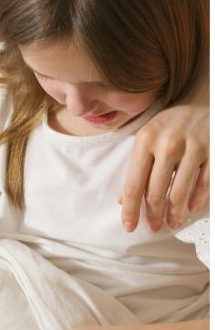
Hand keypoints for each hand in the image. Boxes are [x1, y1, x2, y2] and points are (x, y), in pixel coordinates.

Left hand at [121, 102, 208, 232]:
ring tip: (172, 223)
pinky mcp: (212, 150)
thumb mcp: (147, 139)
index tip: (129, 226)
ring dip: (175, 213)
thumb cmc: (169, 125)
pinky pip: (204, 183)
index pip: (134, 184)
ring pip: (180, 191)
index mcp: (145, 141)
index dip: (131, 209)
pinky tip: (191, 209)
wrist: (200, 101)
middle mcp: (167, 144)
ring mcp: (192, 147)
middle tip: (153, 228)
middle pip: (156, 191)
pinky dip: (197, 200)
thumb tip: (124, 200)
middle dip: (153, 215)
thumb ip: (137, 169)